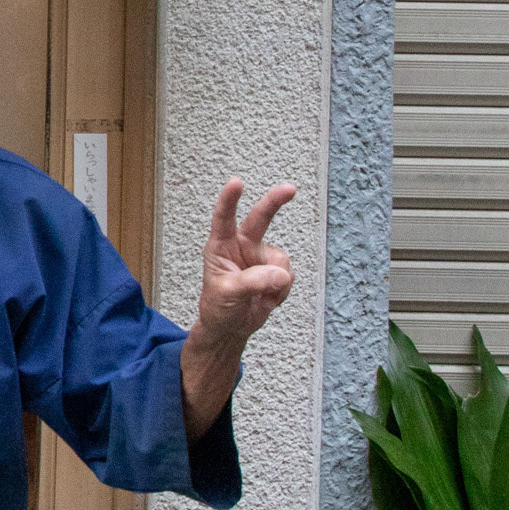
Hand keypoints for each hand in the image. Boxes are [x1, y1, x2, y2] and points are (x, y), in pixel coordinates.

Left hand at [199, 178, 296, 346]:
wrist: (232, 327)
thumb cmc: (218, 306)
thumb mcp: (228, 294)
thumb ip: (252, 282)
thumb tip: (280, 275)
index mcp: (220, 247)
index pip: (224, 219)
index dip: (229, 200)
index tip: (236, 182)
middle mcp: (241, 246)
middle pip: (260, 219)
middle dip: (275, 202)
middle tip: (290, 188)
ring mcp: (260, 257)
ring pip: (280, 259)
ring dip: (276, 280)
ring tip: (259, 295)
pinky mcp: (276, 270)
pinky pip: (288, 276)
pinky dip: (282, 291)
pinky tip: (267, 299)